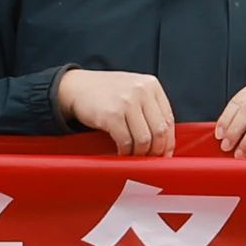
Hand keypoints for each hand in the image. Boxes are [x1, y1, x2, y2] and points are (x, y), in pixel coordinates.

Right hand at [54, 68, 177, 154]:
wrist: (77, 87)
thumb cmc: (106, 92)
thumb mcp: (133, 90)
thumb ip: (149, 108)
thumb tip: (164, 141)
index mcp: (151, 85)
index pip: (169, 119)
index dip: (168, 142)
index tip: (165, 154)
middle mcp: (142, 91)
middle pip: (160, 131)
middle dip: (157, 151)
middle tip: (151, 161)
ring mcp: (127, 102)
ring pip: (145, 139)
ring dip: (140, 154)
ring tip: (134, 157)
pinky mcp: (112, 114)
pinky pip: (126, 141)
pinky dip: (125, 152)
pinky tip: (122, 153)